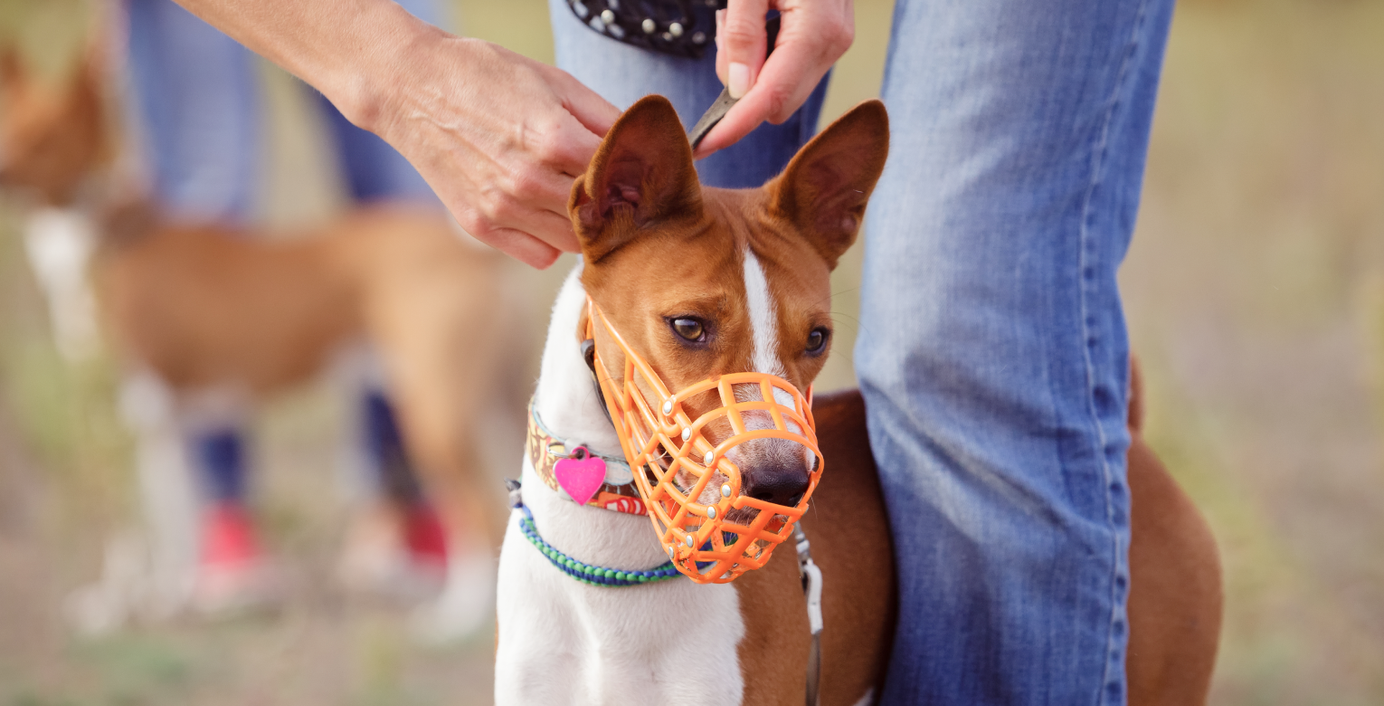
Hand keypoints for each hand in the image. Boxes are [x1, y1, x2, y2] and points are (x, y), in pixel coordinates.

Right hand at [365, 32, 620, 267]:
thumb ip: (607, 117)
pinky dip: (549, 240)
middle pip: (603, 217)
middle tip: (616, 192)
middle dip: (615, 206)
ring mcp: (503, 208)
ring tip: (577, 200)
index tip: (642, 175)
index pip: (622, 178)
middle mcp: (530, 180)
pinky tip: (544, 212)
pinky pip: (539, 255)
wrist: (410, 87)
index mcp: (555, 139)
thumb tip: (647, 144)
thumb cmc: (485, 76)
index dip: (638, 178)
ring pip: (574, 243)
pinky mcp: (480, 226)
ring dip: (583, 227)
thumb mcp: (557, 81)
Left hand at [697, 0, 854, 158]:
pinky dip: (762, 58)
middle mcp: (834, 44)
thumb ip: (742, 33)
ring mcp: (835, 44)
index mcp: (817, 30)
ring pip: (782, 90)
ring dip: (750, 71)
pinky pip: (788, 70)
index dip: (734, 126)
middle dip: (741, 90)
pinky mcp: (829, 41)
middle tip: (725, 34)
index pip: (770, 98)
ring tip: (739, 19)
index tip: (702, 145)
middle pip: (778, 104)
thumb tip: (736, 89)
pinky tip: (756, 21)